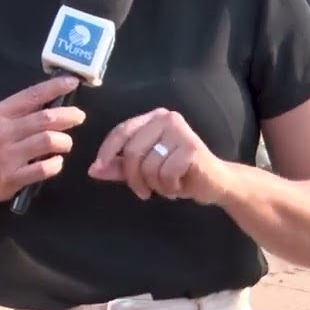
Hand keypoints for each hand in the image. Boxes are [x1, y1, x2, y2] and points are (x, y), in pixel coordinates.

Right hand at [0, 75, 85, 203]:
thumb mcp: (0, 122)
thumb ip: (24, 111)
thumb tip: (56, 95)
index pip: (31, 95)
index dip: (54, 87)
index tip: (73, 81)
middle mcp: (1, 132)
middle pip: (44, 119)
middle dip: (67, 116)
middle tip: (79, 116)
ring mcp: (7, 156)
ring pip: (47, 141)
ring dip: (64, 141)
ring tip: (66, 143)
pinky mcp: (12, 178)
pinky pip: (44, 168)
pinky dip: (56, 164)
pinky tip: (57, 161)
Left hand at [88, 108, 235, 204]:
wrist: (216, 182)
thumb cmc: (179, 173)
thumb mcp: (144, 170)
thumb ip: (118, 168)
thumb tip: (93, 170)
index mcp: (153, 119)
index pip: (121, 131)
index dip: (107, 150)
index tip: (98, 168)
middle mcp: (166, 118)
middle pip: (132, 151)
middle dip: (133, 178)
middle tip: (143, 192)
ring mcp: (180, 131)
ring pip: (148, 165)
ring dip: (154, 185)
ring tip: (167, 186)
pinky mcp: (192, 148)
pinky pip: (165, 173)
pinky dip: (169, 187)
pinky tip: (179, 186)